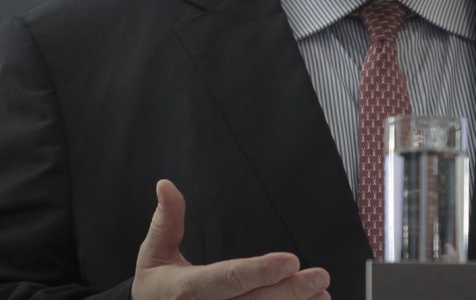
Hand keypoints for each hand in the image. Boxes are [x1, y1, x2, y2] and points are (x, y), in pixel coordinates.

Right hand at [132, 179, 330, 299]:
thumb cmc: (155, 288)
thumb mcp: (153, 254)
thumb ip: (166, 221)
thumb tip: (166, 185)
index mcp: (187, 289)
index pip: (228, 278)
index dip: (260, 271)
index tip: (290, 261)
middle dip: (289, 291)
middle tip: (320, 277)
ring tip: (322, 295)